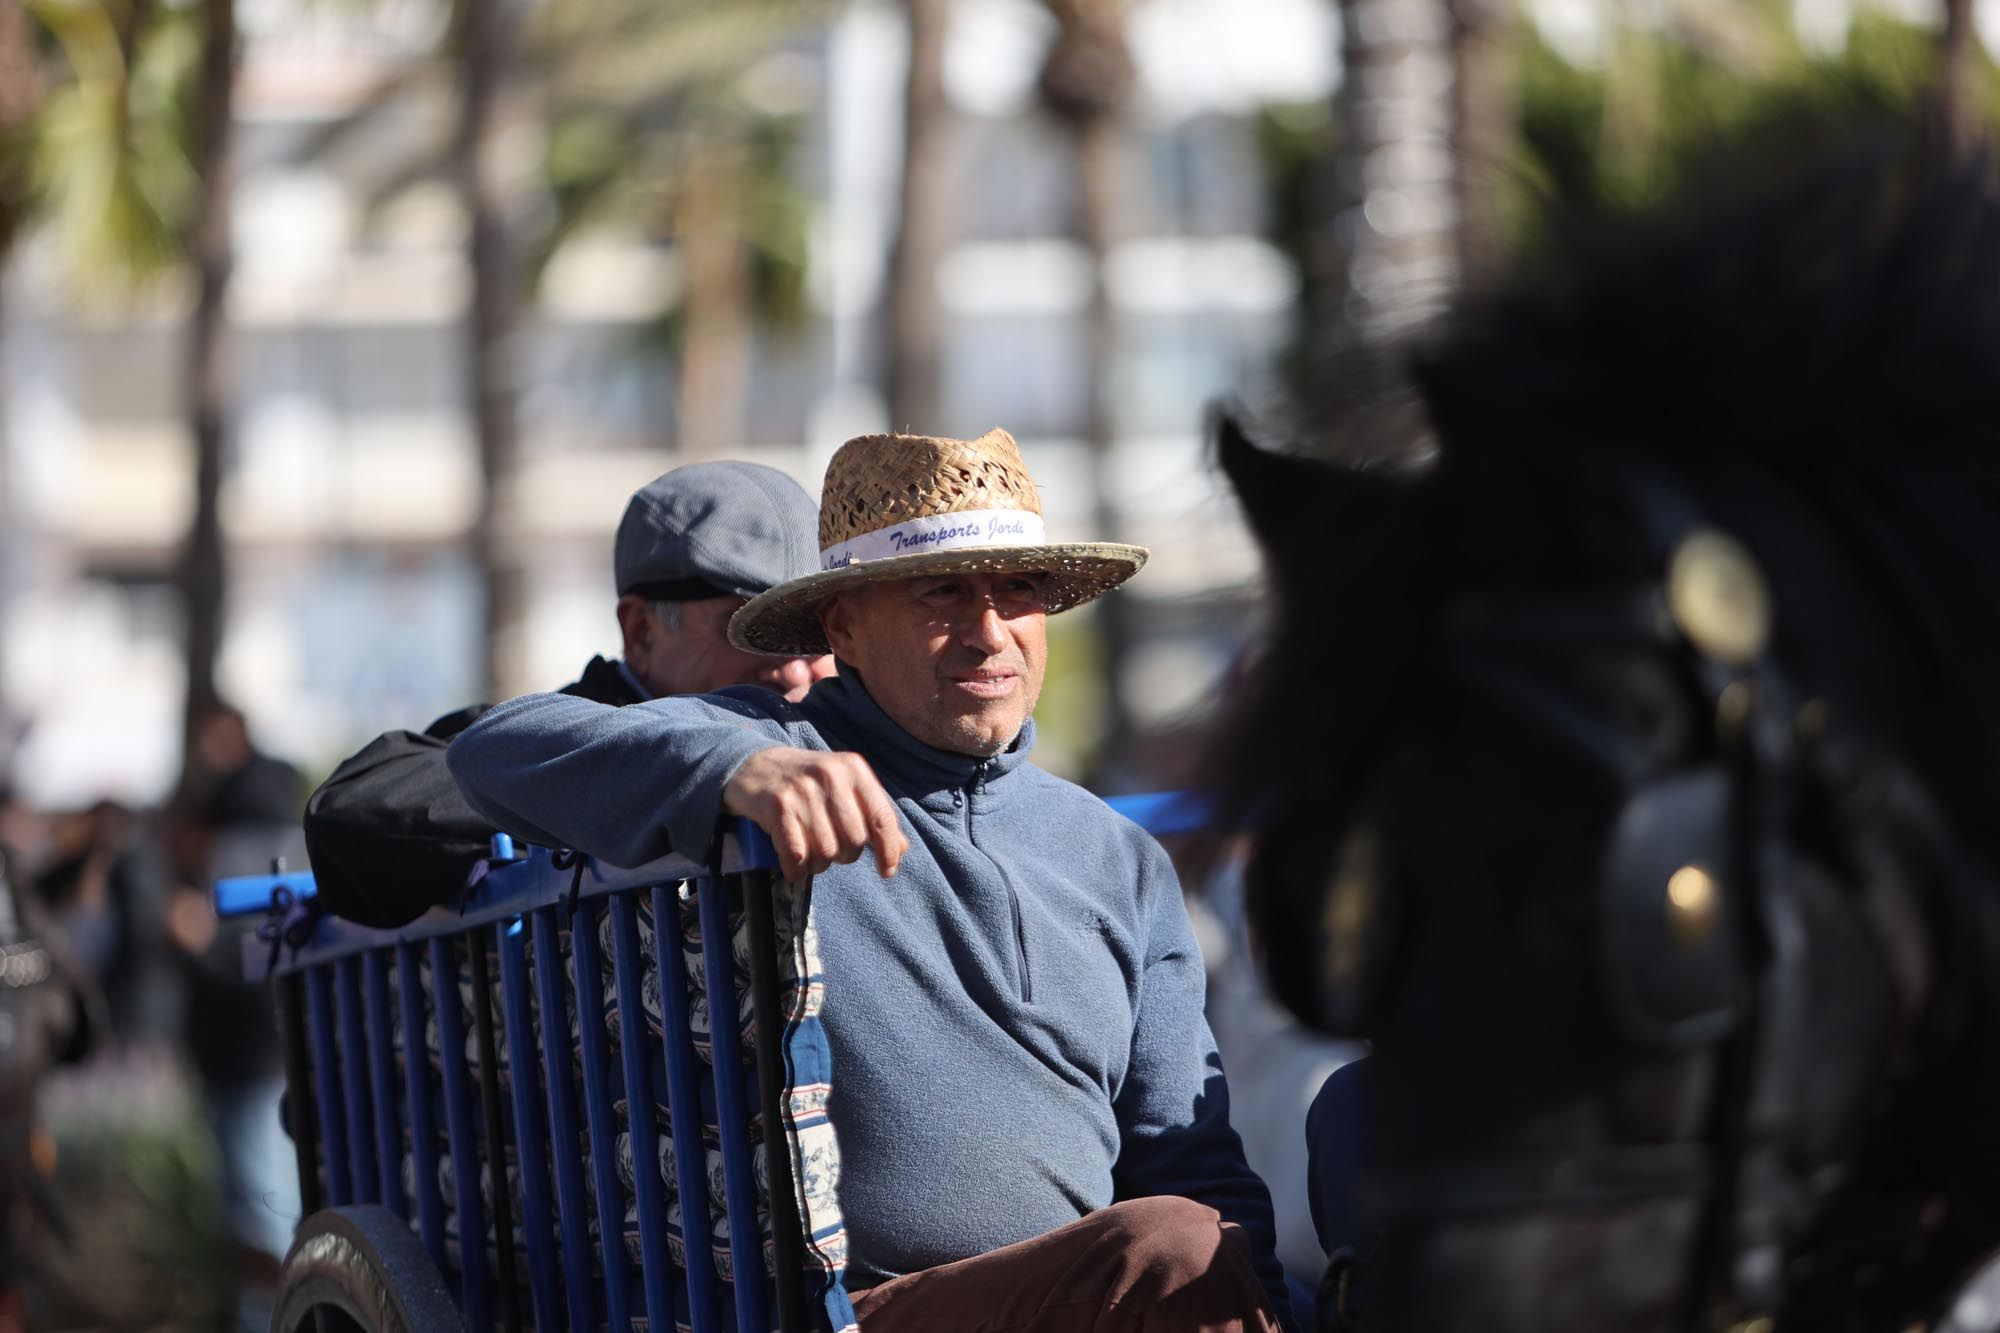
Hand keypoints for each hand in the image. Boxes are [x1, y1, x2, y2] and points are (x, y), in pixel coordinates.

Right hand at [723, 748, 907, 880]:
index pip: (882, 818)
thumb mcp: (844, 787)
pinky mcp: (777, 806)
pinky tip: (794, 867)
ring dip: (818, 864)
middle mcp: (830, 775)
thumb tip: (900, 850)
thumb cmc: (808, 784)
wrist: (754, 766)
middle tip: (829, 848)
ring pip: (825, 852)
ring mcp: (802, 790)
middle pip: (854, 840)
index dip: (888, 850)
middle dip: (844, 855)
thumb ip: (872, 814)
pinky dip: (796, 870)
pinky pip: (796, 855)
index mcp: (853, 768)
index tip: (887, 871)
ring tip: (810, 854)